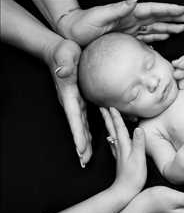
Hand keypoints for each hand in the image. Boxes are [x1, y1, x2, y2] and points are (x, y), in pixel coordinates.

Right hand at [45, 38, 91, 166]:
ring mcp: (76, 102)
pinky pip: (86, 119)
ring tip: (86, 158)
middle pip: (77, 127)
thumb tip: (63, 72)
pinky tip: (93, 140)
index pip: (74, 118)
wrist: (61, 50)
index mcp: (69, 96)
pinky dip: (88, 131)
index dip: (78, 134)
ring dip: (84, 142)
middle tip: (84, 162)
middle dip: (81, 145)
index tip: (81, 149)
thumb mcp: (65, 55)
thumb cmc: (63, 52)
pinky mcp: (81, 99)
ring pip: (81, 126)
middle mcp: (72, 102)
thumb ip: (65, 64)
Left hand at [58, 0, 183, 45]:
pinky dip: (157, 38)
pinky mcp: (126, 38)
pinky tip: (164, 38)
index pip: (154, 10)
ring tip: (182, 28)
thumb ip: (118, 8)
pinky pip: (146, 38)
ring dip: (169, 27)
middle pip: (158, 18)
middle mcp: (132, 20)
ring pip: (155, 28)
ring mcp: (130, 29)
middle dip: (175, 17)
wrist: (70, 34)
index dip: (170, 10)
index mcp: (129, 13)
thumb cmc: (82, 25)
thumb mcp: (100, 16)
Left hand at [100, 107, 146, 198]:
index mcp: (124, 146)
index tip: (110, 105)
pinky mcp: (121, 159)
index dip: (116, 117)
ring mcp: (119, 154)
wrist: (125, 191)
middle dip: (108, 118)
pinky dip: (113, 137)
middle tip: (102, 107)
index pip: (119, 128)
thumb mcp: (139, 159)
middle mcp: (120, 148)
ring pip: (113, 135)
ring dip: (110, 126)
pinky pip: (115, 144)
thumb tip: (138, 128)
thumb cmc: (133, 177)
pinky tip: (112, 138)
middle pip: (113, 130)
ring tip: (107, 118)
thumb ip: (139, 143)